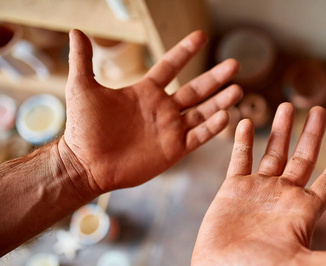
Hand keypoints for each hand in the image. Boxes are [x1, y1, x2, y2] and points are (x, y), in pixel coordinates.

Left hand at [62, 30, 240, 193]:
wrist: (86, 163)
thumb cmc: (83, 128)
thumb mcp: (82, 89)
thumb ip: (83, 60)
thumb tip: (76, 32)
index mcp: (145, 92)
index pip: (171, 66)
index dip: (185, 51)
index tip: (201, 35)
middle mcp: (162, 109)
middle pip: (196, 90)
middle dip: (215, 77)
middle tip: (235, 64)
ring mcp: (170, 129)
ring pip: (202, 112)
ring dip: (220, 101)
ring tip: (237, 90)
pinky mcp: (173, 149)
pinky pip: (198, 136)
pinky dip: (212, 128)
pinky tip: (226, 116)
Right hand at [178, 103, 325, 265]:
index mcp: (303, 211)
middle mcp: (283, 196)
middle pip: (303, 158)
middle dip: (312, 134)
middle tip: (320, 110)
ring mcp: (258, 189)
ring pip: (272, 152)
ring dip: (279, 129)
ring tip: (286, 106)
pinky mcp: (234, 188)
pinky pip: (240, 158)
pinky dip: (242, 140)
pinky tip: (245, 122)